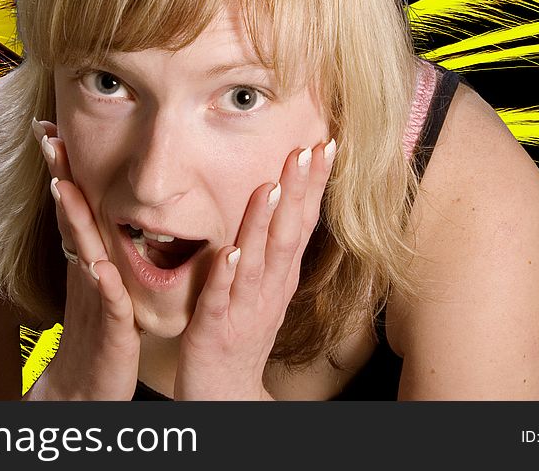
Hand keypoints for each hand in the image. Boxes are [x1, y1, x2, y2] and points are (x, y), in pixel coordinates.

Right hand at [26, 119, 140, 400]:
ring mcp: (95, 297)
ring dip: (72, 219)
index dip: (62, 169)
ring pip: (84, 251)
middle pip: (70, 217)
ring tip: (60, 185)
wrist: (87, 389)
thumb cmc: (96, 334)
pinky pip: (109, 302)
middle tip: (45, 135)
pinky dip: (102, 283)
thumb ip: (92, 250)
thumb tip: (88, 218)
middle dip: (58, 176)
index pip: (73, 206)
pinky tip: (98, 265)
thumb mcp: (93, 285)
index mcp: (86, 258)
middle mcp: (85, 271)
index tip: (50, 129)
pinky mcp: (112, 327)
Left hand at [174, 138, 335, 399]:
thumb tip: (283, 204)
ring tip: (272, 187)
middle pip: (287, 235)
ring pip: (257, 261)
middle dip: (298, 192)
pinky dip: (228, 275)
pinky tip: (232, 252)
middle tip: (307, 150)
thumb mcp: (266, 288)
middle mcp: (269, 289)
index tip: (323, 146)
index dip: (313, 186)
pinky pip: (221, 298)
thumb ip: (271, 249)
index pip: (301, 223)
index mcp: (280, 277)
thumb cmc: (242, 335)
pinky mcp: (215, 328)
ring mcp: (244, 309)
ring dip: (264, 224)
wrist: (226, 393)